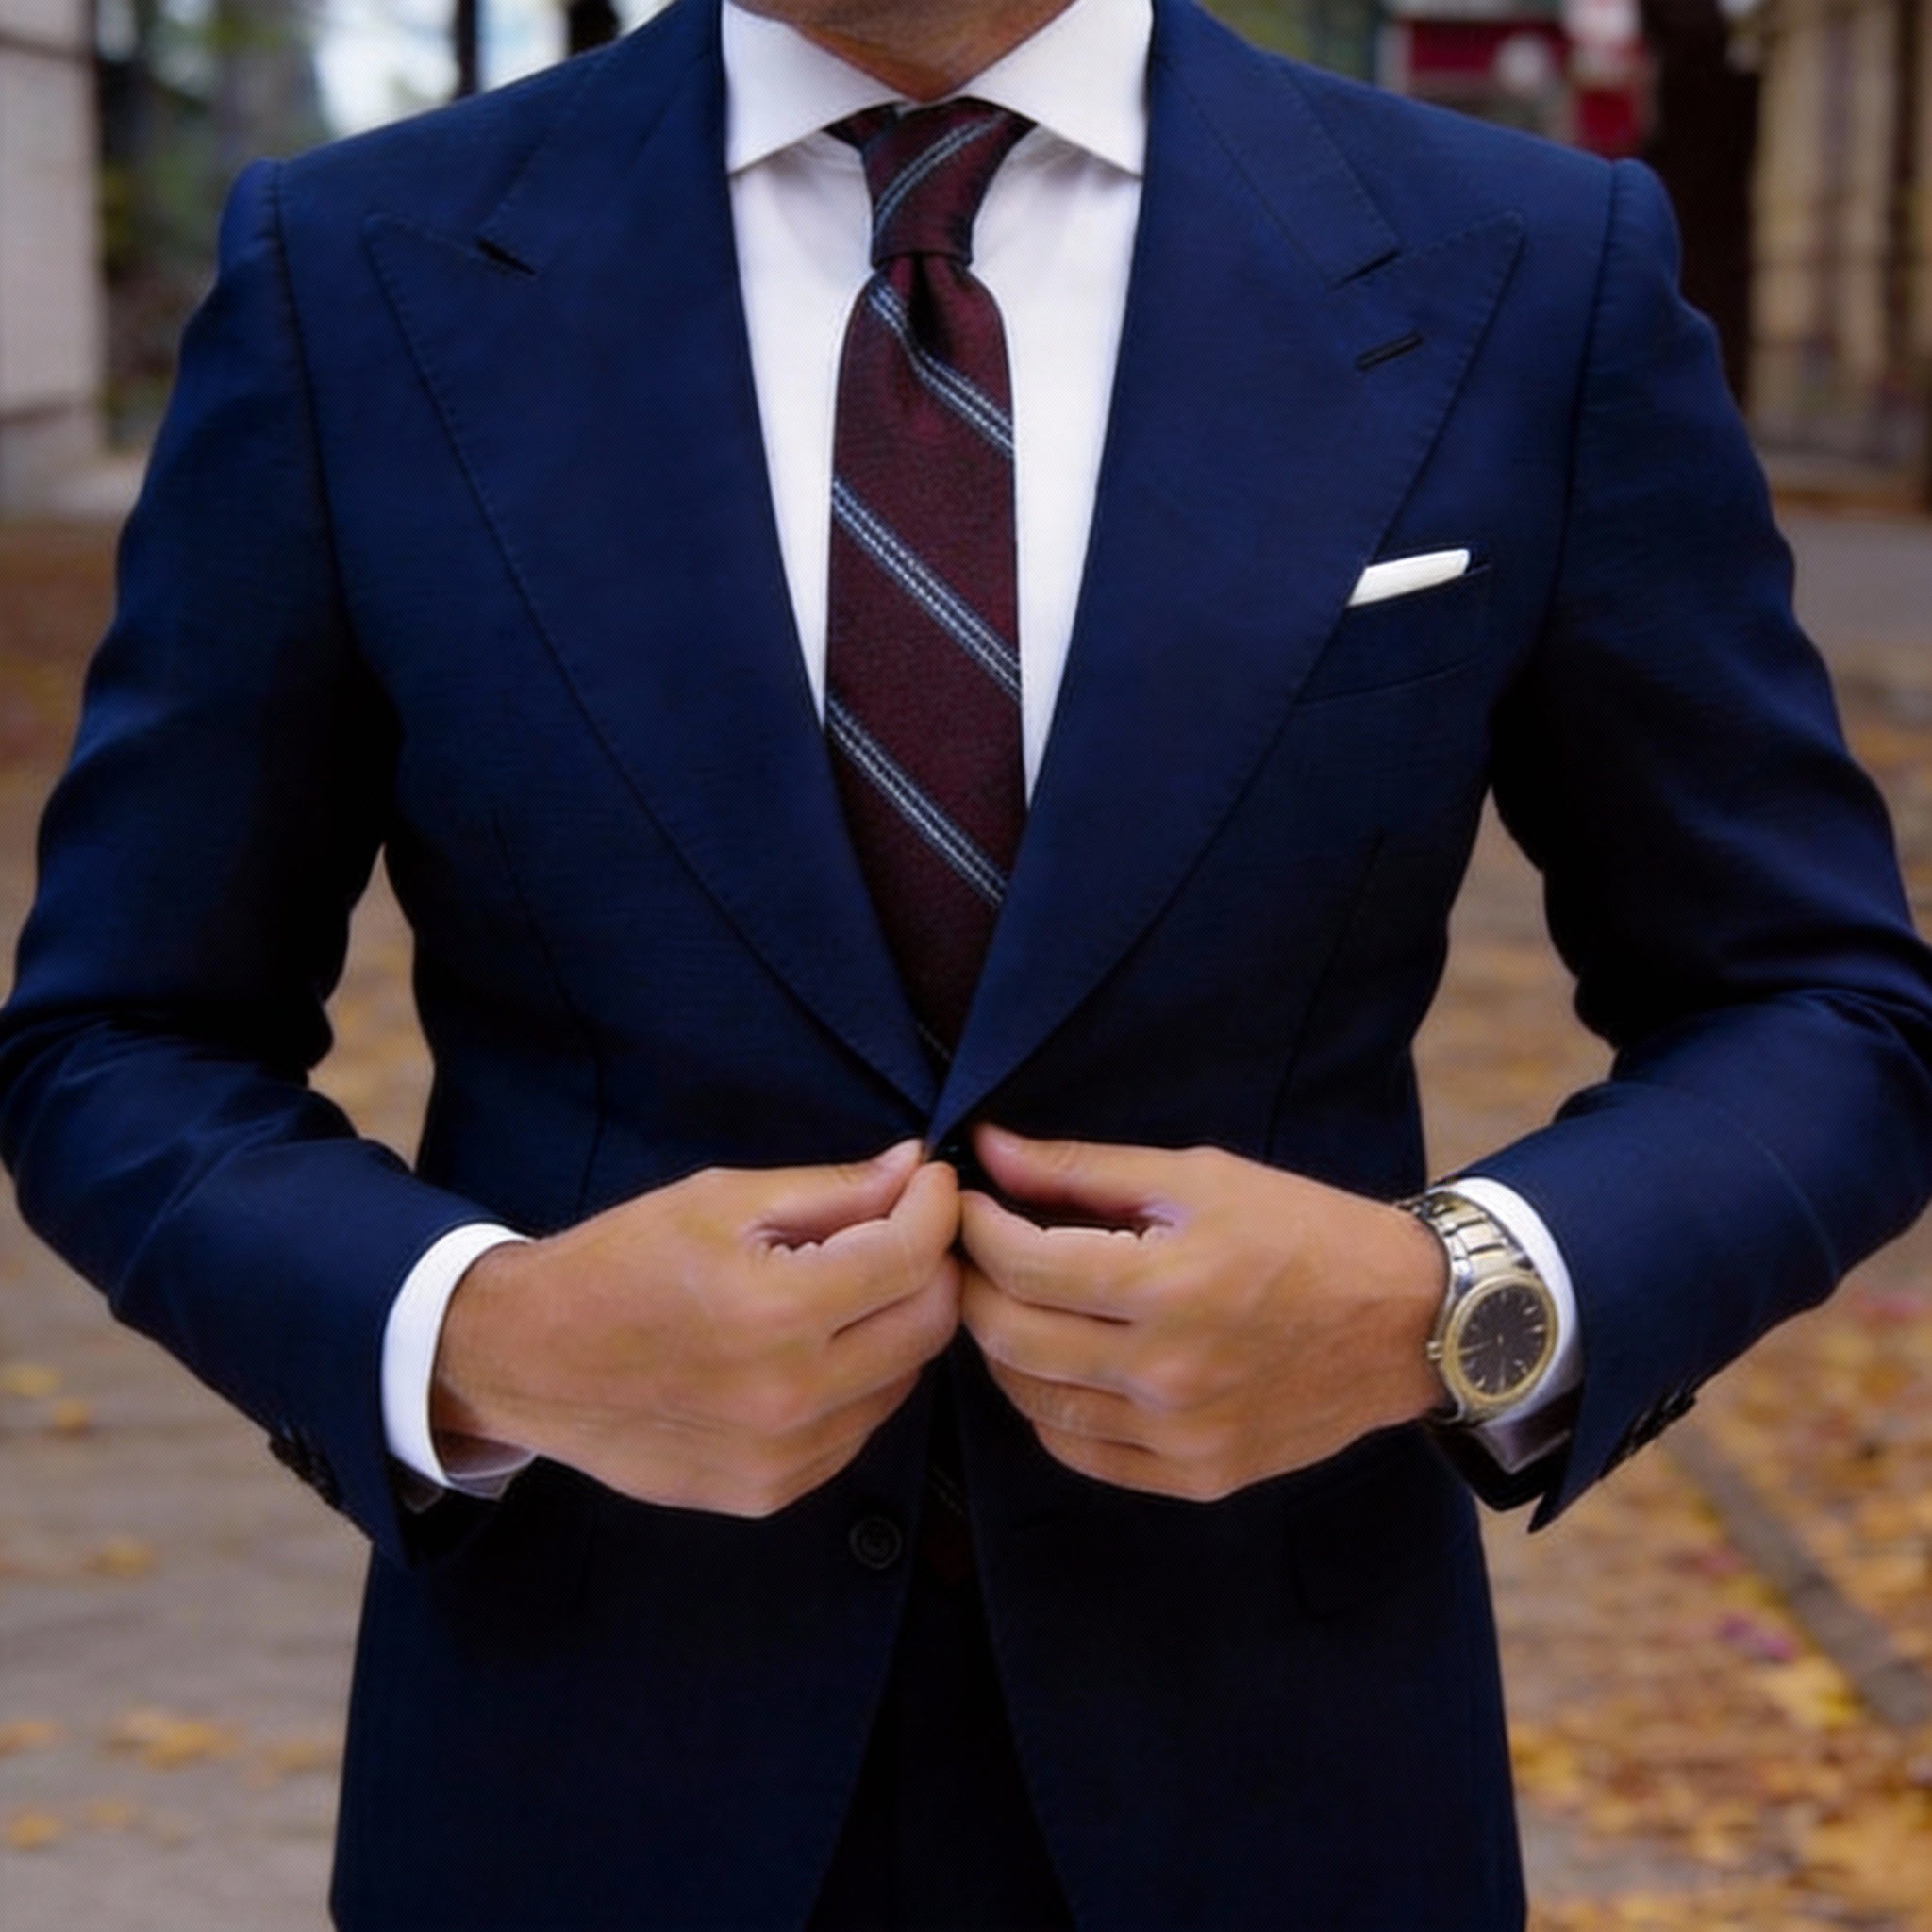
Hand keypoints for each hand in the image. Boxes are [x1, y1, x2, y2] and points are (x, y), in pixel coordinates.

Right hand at [431, 1141, 960, 1516]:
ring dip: (895, 1326)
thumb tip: (915, 1168)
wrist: (526, 1360)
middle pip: (929, 1326)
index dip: (936, 1208)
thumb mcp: (721, 1200)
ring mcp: (782, 1458)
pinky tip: (810, 1347)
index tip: (930, 1181)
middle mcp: (790, 1397)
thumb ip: (832, 1189)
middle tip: (899, 1228)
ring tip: (844, 1287)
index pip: (911, 1259)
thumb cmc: (620, 1263)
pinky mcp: (769, 1493)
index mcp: (776, 1312)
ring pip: (902, 1381)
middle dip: (929, 1265)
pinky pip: (857, 1429)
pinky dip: (857, 1382)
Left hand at [957, 1126, 1445, 1501]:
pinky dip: (1048, 1407)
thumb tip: (989, 1148)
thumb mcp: (1198, 1177)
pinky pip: (1080, 1452)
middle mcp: (1169, 1372)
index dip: (975, 1227)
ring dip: (1002, 1349)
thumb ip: (1083, 1169)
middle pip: (1012, 1338)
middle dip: (973, 1286)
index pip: (1022, 1265)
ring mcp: (1181, 1436)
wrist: (1408, 1322)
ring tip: (1010, 1302)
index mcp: (1169, 1285)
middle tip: (971, 1252)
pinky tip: (1055, 1363)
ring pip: (1034, 1402)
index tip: (965, 1202)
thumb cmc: (1305, 1232)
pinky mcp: (1197, 1477)